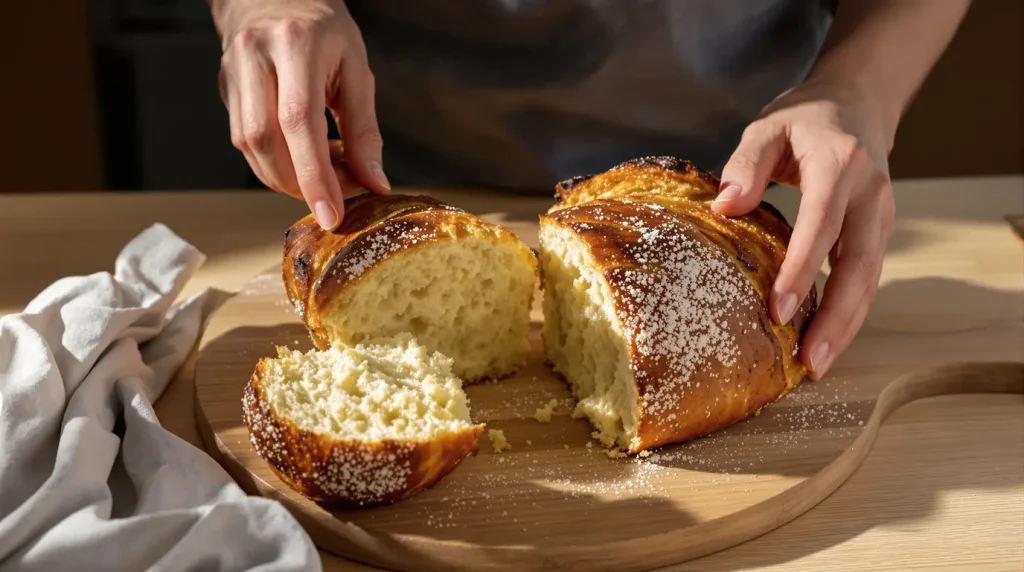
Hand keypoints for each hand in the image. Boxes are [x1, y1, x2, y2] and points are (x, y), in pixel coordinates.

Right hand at [212, 0, 389, 229]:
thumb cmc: (324, 31)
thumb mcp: (357, 70)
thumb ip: (365, 130)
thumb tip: (374, 185)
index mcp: (296, 46)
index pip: (299, 122)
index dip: (314, 176)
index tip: (332, 215)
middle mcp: (256, 56)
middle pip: (266, 140)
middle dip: (300, 182)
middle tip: (334, 193)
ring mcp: (232, 72)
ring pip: (249, 147)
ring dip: (286, 177)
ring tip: (321, 172)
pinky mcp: (223, 88)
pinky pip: (243, 141)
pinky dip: (273, 163)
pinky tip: (299, 157)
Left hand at [711, 81, 895, 379]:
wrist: (856, 104)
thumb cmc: (804, 120)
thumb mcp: (768, 127)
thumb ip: (746, 164)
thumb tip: (725, 207)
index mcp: (840, 166)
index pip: (822, 224)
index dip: (803, 269)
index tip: (779, 310)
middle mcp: (870, 195)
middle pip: (859, 266)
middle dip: (836, 318)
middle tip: (810, 362)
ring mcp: (881, 218)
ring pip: (870, 281)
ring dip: (846, 327)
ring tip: (817, 368)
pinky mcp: (878, 234)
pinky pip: (866, 280)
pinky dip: (849, 314)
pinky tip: (825, 343)